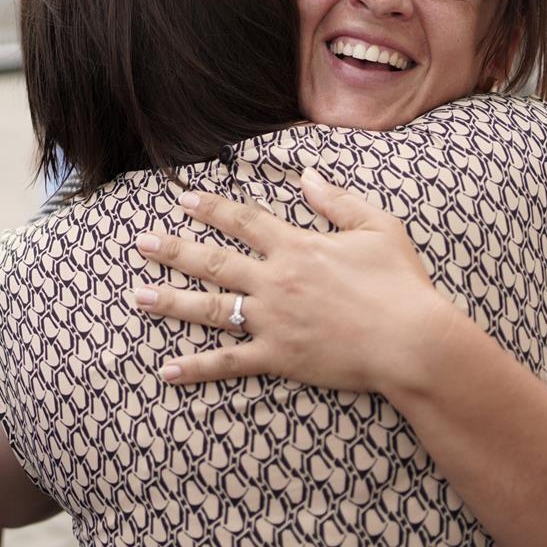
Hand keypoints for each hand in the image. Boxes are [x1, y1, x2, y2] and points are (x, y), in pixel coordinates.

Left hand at [130, 167, 462, 394]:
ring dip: (170, 301)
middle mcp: (275, 280)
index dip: (210, 208)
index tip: (182, 199)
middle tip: (139, 243)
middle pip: (213, 261)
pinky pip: (229, 362)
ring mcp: (272, 320)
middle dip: (172, 250)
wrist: (411, 342)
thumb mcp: (377, 229)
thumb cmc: (401, 284)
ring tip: (135, 297)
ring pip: (210, 308)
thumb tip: (307, 175)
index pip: (242, 221)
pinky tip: (166, 371)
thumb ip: (338, 201)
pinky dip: (196, 368)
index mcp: (297, 247)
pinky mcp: (278, 357)